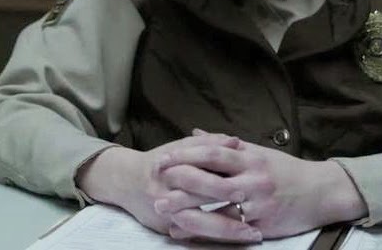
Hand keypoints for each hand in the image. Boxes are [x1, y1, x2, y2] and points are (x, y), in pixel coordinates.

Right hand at [75, 134, 259, 238]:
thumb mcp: (182, 147)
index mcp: (174, 162)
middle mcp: (168, 186)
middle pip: (201, 197)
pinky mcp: (166, 228)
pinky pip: (194, 237)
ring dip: (227, 230)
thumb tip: (236, 141)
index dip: (225, 176)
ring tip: (253, 234)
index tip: (248, 185)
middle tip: (256, 214)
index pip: (202, 169)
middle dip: (228, 206)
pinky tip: (234, 241)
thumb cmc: (161, 161)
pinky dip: (215, 239)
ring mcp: (166, 211)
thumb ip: (209, 143)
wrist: (126, 181)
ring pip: (199, 223)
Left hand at [155, 130, 367, 240]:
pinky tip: (186, 232)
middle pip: (212, 179)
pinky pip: (230, 230)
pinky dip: (206, 232)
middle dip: (181, 181)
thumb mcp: (258, 151)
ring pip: (218, 208)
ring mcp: (258, 204)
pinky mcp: (263, 226)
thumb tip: (195, 133)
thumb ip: (225, 143)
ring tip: (163, 209)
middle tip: (156, 183)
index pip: (214, 153)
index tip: (165, 157)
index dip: (187, 154)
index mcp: (251, 158)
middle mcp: (253, 179)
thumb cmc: (286, 169)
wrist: (321, 191)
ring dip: (188, 209)